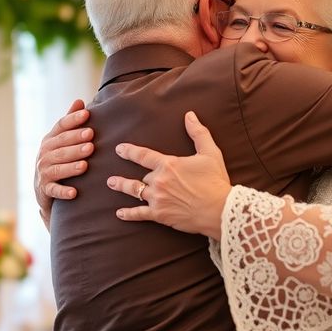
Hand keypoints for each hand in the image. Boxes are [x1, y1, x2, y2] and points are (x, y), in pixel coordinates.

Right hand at [35, 100, 94, 229]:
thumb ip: (70, 123)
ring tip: (85, 164)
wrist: (43, 189)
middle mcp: (44, 154)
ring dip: (71, 166)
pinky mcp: (45, 190)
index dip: (73, 120)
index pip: (60, 126)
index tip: (87, 114)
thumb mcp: (61, 141)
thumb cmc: (58, 159)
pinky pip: (54, 190)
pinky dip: (63, 191)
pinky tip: (74, 192)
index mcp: (50, 140)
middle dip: (75, 142)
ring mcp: (43, 172)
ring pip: (57, 168)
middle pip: (60, 146)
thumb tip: (80, 101)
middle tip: (91, 137)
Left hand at [108, 111, 231, 238]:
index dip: (129, 151)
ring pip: (134, 191)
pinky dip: (129, 214)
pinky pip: (140, 213)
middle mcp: (159, 181)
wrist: (219, 209)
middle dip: (129, 175)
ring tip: (111, 183)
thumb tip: (189, 115)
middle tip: (113, 176)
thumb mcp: (210, 152)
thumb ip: (198, 132)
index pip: (143, 155)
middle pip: (141, 176)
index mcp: (168, 164)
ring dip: (121, 187)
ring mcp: (158, 198)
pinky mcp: (160, 215)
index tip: (119, 149)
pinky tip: (120, 213)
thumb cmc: (215, 180)